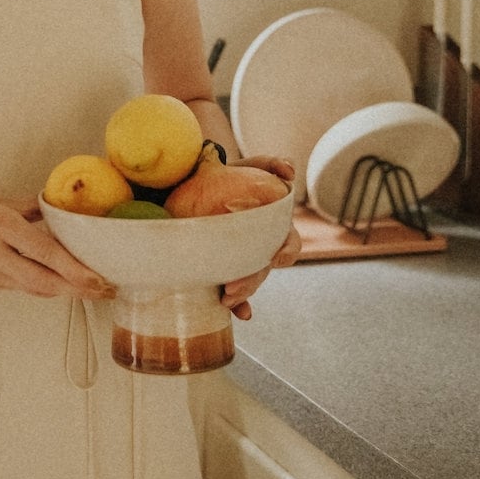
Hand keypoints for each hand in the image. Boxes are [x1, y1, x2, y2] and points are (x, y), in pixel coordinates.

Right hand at [0, 195, 115, 300]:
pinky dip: (45, 287)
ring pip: (35, 288)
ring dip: (65, 291)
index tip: (97, 275)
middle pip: (44, 280)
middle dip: (77, 288)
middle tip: (106, 289)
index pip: (43, 251)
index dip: (73, 267)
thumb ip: (24, 207)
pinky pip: (21, 287)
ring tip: (93, 290)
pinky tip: (63, 286)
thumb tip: (55, 205)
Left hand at [220, 155, 299, 319]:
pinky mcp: (223, 268)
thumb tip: (290, 170)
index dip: (286, 252)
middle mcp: (258, 245)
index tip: (275, 258)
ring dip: (243, 293)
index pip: (288, 243)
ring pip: (250, 282)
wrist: (189, 186)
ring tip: (226, 298)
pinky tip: (240, 314)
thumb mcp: (245, 167)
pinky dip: (240, 307)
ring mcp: (241, 258)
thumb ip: (268, 164)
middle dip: (253, 280)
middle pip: (263, 269)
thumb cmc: (224, 177)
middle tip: (233, 286)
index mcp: (270, 225)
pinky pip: (236, 293)